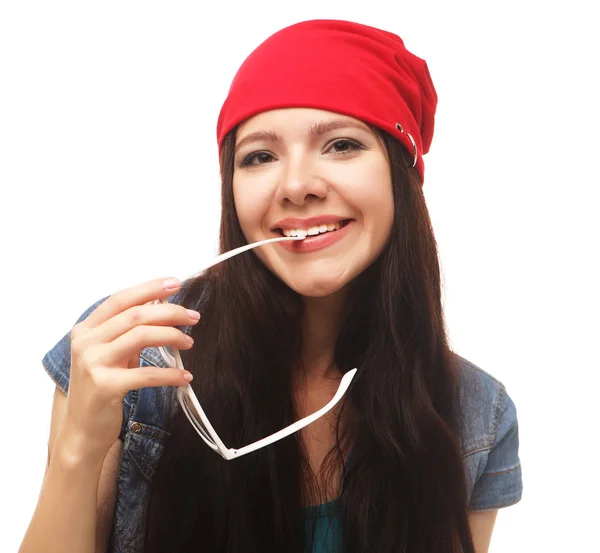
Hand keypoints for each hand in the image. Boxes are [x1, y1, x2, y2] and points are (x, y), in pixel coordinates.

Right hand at [57, 277, 199, 461]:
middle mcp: (86, 342)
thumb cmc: (102, 387)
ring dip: (172, 336)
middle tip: (193, 317)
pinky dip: (171, 374)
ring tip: (189, 344)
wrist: (82, 430)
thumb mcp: (110, 354)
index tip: (176, 283)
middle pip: (136, 315)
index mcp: (86, 329)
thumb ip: (129, 331)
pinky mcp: (106, 387)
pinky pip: (147, 374)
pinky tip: (185, 377)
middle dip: (170, 312)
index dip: (150, 288)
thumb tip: (164, 306)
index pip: (121, 299)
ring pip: (142, 336)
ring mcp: (93, 364)